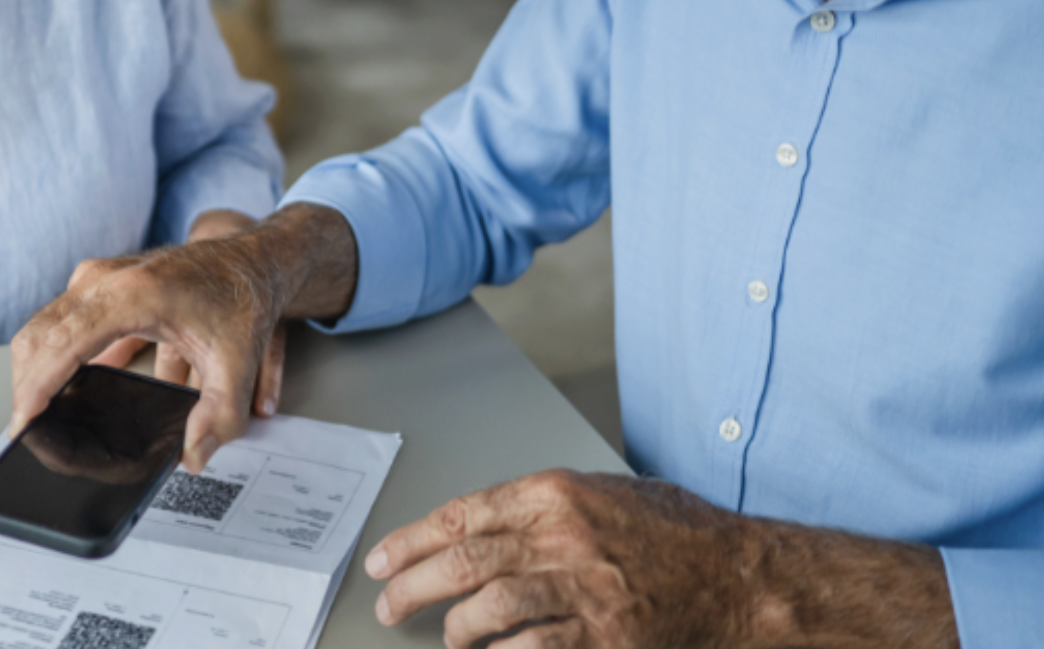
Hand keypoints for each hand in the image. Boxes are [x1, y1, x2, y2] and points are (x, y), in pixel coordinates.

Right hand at [12, 204, 357, 472]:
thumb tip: (192, 456)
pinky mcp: (96, 282)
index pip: (64, 344)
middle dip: (25, 388)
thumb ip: (219, 415)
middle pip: (39, 336)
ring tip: (34, 418)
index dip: (37, 389)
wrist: (250, 257)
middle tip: (26, 435)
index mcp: (133, 293)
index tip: (22, 425)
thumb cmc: (242, 297)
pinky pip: (54, 321)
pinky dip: (45, 355)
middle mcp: (104, 278)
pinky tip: (54, 389)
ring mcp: (96, 276)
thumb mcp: (239, 362)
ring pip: (40, 327)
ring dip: (32, 372)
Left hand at [365, 470, 957, 648]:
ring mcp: (584, 589)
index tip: (383, 559)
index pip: (461, 514)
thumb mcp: (606, 494)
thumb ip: (543, 506)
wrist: (743, 577)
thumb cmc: (678, 533)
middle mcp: (564, 537)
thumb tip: (480, 527)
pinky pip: (533, 648)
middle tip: (388, 604)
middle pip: (464, 561)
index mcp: (557, 493)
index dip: (411, 539)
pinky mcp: (604, 636)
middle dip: (413, 584)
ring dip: (455, 627)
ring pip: (489, 608)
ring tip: (443, 636)